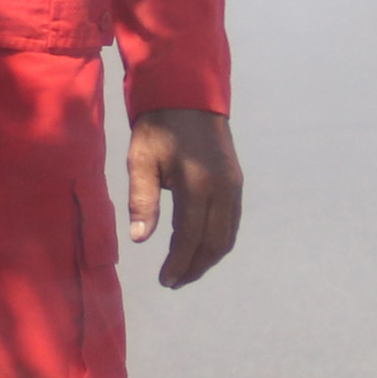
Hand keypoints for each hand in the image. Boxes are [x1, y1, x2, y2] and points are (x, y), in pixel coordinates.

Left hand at [126, 109, 242, 289]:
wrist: (188, 95)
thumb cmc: (158, 127)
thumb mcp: (141, 160)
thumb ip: (142, 200)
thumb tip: (141, 239)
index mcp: (198, 183)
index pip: (191, 237)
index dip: (179, 263)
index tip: (165, 280)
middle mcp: (223, 188)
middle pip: (214, 243)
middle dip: (195, 267)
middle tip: (173, 282)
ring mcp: (234, 186)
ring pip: (227, 236)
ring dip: (208, 258)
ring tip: (185, 271)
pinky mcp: (236, 182)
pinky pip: (232, 222)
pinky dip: (217, 242)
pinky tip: (200, 248)